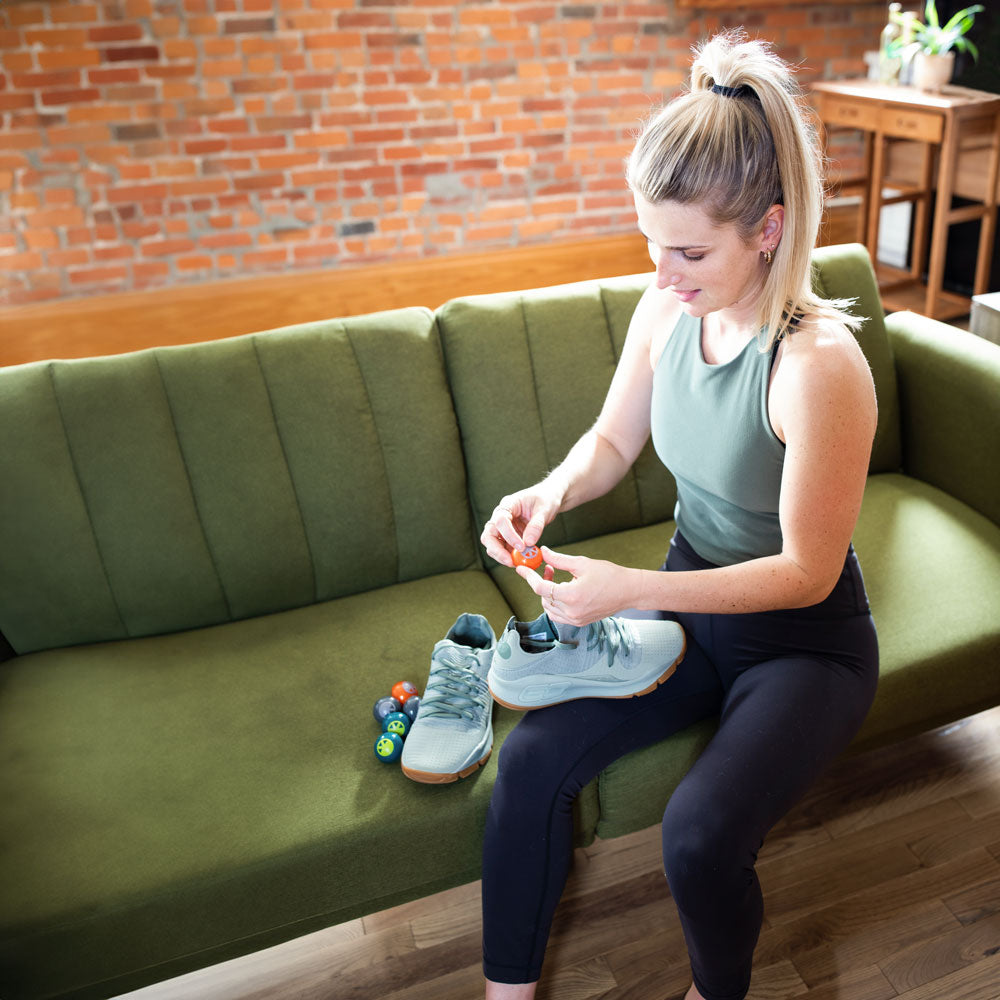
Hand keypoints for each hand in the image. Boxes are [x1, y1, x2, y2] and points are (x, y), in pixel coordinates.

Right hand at [481, 485, 562, 566]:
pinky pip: (504, 549)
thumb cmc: (545, 499)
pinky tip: (521, 561)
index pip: (500, 520)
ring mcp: (503, 527)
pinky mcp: (508, 536)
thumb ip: (536, 525)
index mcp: (508, 504)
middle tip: (511, 562)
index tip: (521, 547)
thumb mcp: (545, 510)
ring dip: (502, 556)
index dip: (508, 535)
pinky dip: (510, 556)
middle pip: (489, 535)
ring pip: (493, 544)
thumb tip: (528, 543)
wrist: (548, 499)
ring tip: (518, 563)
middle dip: (497, 550)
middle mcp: (501, 516)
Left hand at [517, 546, 645, 625]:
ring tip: (556, 578)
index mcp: (571, 596)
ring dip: (547, 593)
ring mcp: (575, 619)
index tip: (521, 568)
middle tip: (548, 568)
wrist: (629, 591)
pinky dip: (554, 603)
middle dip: (540, 582)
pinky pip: (558, 615)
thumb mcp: (582, 563)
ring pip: (549, 608)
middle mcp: (572, 611)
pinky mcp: (579, 622)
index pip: (540, 588)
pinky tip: (562, 591)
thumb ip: (559, 560)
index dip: (528, 577)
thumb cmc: (609, 575)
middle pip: (543, 598)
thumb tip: (543, 552)